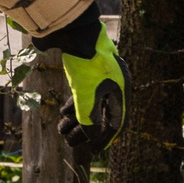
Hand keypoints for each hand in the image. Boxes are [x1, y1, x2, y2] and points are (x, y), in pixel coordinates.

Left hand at [59, 26, 124, 157]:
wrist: (73, 30)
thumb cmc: (83, 63)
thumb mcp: (85, 94)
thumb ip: (89, 117)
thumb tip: (92, 137)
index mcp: (121, 89)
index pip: (116, 121)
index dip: (105, 138)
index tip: (94, 152)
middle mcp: (114, 84)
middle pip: (102, 114)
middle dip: (85, 130)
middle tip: (70, 142)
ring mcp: (99, 77)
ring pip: (90, 104)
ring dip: (75, 119)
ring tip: (61, 130)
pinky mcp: (85, 71)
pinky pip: (83, 94)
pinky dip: (73, 105)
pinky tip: (62, 113)